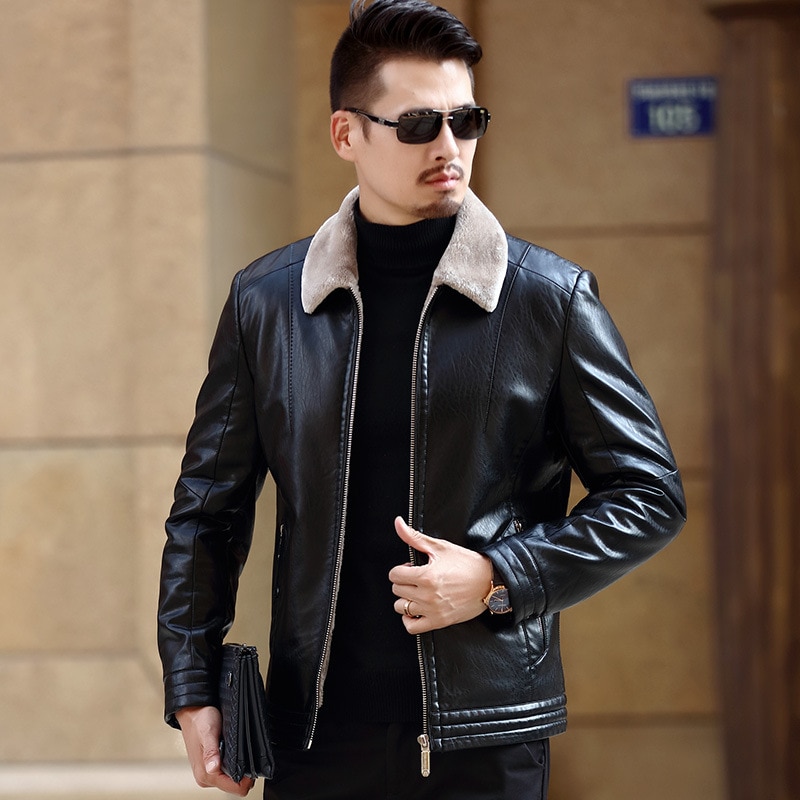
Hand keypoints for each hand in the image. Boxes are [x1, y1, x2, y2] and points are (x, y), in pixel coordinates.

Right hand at [175, 706, 254, 795]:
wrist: (192, 713)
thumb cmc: (200, 720)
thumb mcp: (208, 732)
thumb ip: (211, 752)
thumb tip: (213, 768)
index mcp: (205, 774)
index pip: (234, 788)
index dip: (247, 780)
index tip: (252, 766)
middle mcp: (206, 777)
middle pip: (234, 786)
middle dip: (244, 775)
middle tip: (246, 755)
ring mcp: (208, 772)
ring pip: (231, 780)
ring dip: (238, 769)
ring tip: (238, 752)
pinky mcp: (210, 766)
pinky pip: (227, 772)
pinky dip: (233, 765)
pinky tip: (233, 752)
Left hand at [389, 516, 492, 633]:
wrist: (489, 581)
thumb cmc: (467, 563)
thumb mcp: (440, 547)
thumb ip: (415, 537)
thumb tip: (398, 523)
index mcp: (426, 575)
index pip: (394, 575)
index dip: (400, 569)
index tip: (411, 568)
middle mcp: (428, 595)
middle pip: (397, 590)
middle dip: (403, 582)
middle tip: (416, 578)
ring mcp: (433, 610)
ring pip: (401, 607)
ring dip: (405, 598)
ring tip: (416, 592)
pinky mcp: (439, 622)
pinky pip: (412, 627)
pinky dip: (409, 619)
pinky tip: (415, 609)